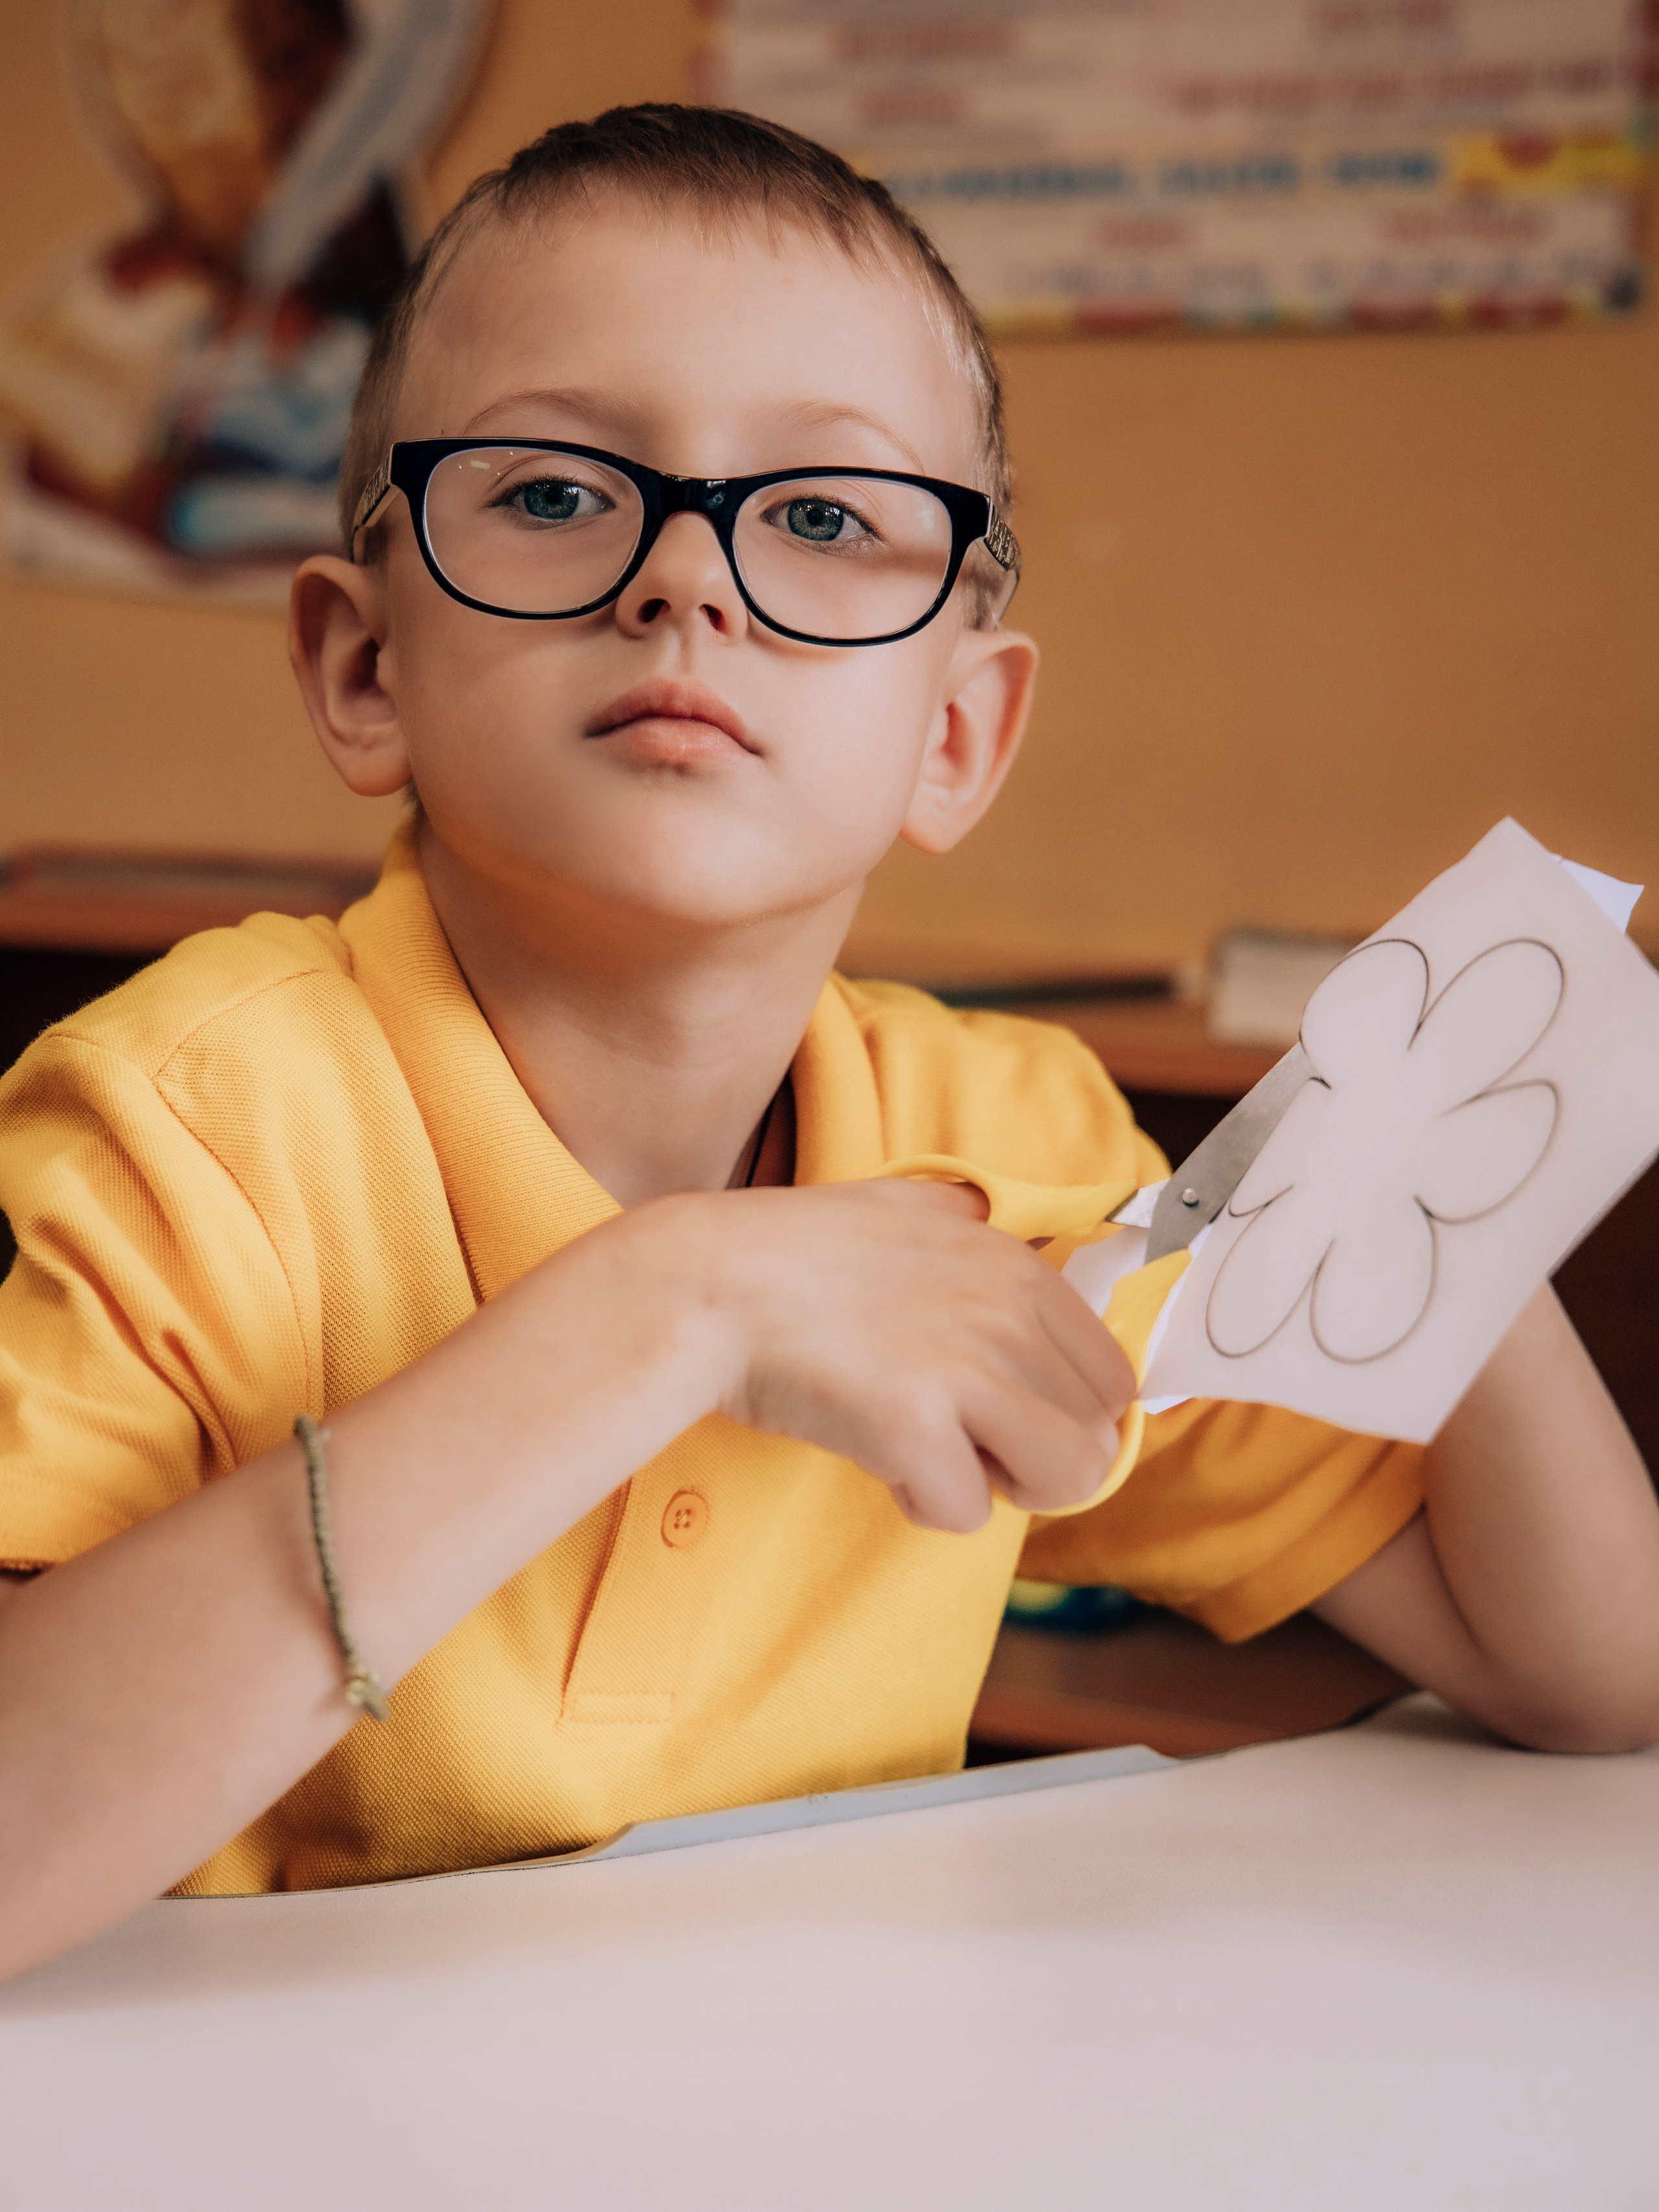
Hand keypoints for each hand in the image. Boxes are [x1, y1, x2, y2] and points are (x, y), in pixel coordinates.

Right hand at [662, 1178, 1134, 1532]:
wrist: (704, 1285)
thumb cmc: (790, 1251)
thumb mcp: (898, 1203)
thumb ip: (961, 1216)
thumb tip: (990, 1218)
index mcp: (1012, 1266)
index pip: (1112, 1375)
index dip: (1069, 1412)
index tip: (1015, 1417)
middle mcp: (1002, 1314)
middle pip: (1095, 1435)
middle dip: (1041, 1457)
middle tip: (972, 1446)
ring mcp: (962, 1372)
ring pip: (1065, 1478)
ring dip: (1006, 1487)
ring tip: (945, 1463)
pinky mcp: (913, 1430)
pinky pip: (969, 1512)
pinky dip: (928, 1504)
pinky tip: (886, 1467)